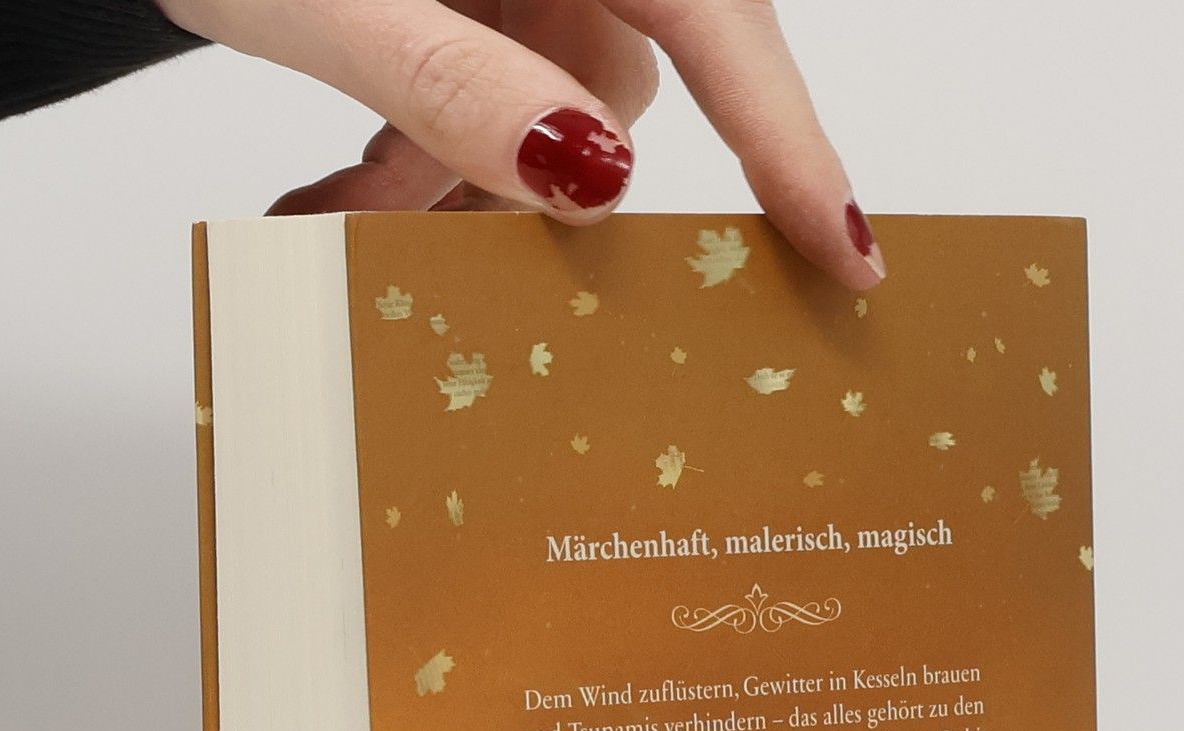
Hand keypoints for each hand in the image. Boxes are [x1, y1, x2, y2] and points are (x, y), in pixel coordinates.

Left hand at [156, 0, 884, 288]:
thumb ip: (454, 80)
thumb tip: (591, 177)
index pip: (719, 20)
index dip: (791, 146)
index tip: (844, 255)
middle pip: (626, 75)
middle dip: (538, 179)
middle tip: (447, 253)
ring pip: (550, 96)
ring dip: (456, 174)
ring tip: (339, 210)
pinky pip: (485, 79)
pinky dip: (422, 141)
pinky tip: (338, 184)